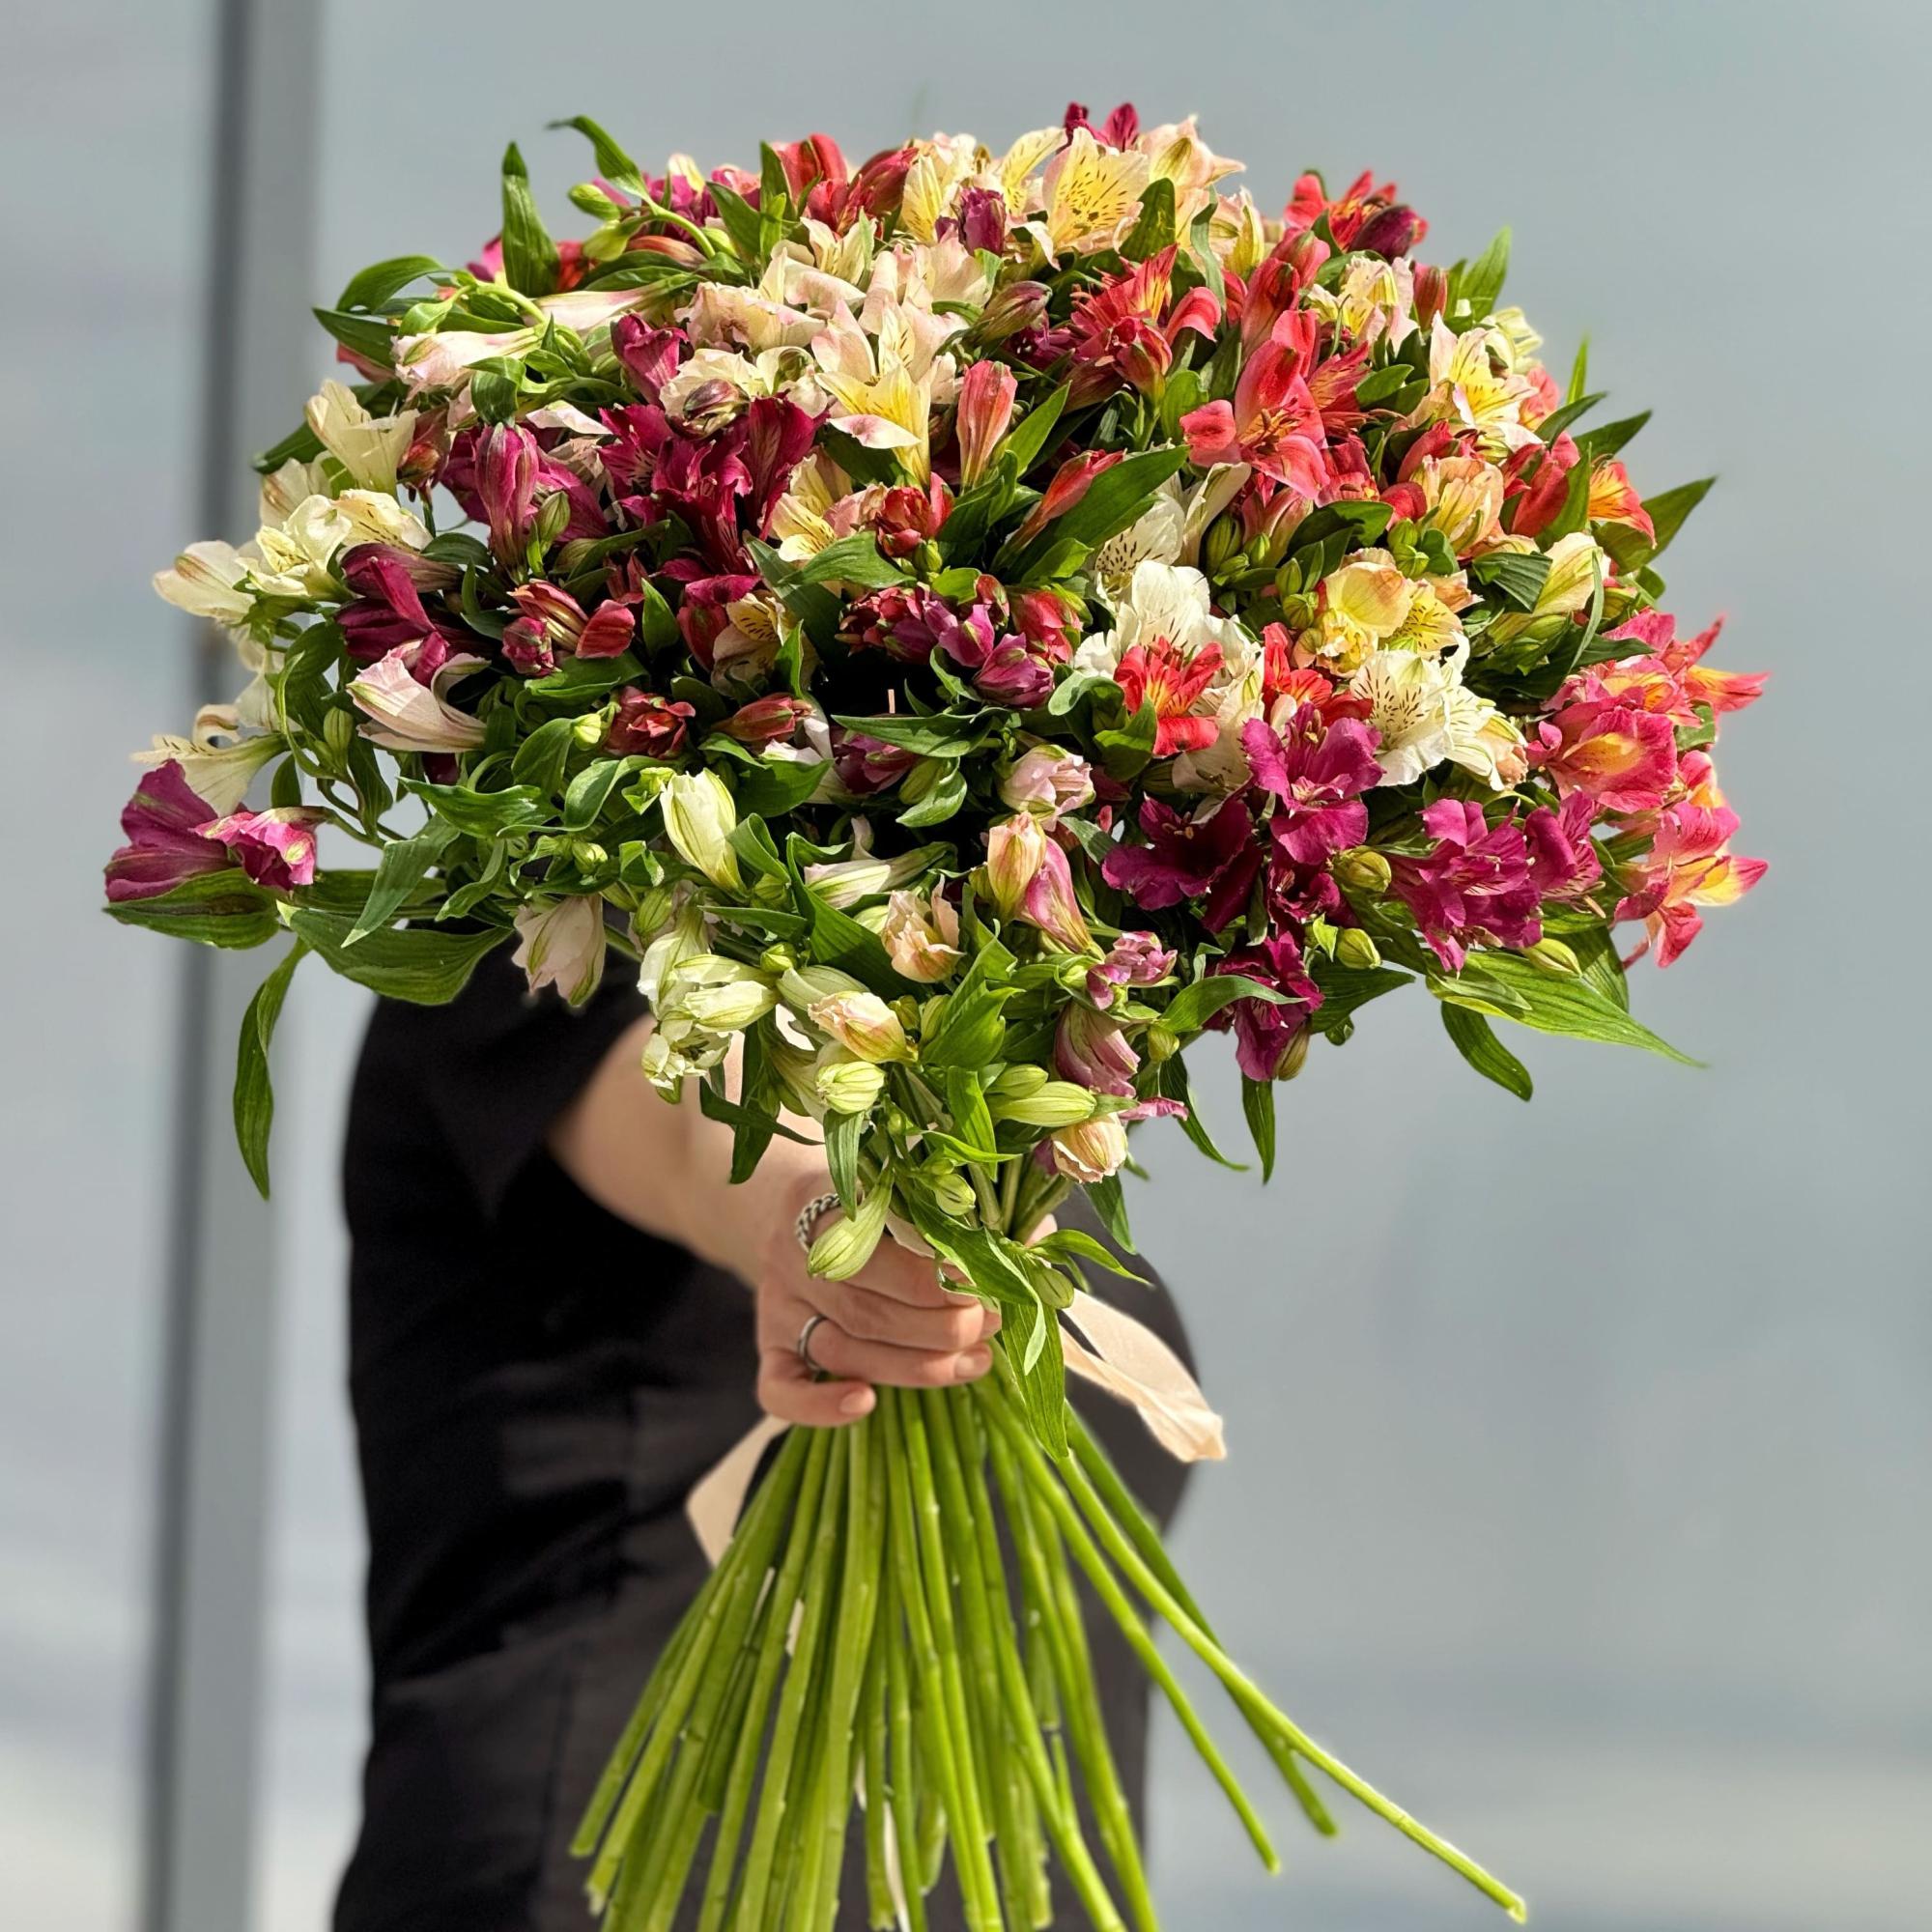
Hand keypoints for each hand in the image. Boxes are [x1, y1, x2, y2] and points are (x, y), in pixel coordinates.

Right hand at [743, 1168, 1002, 1428]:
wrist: (790, 1206)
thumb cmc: (869, 1194)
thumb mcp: (905, 1181)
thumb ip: (961, 1206)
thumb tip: (1033, 1241)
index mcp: (818, 1203)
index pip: (875, 1251)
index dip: (933, 1277)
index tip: (985, 1282)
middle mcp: (790, 1258)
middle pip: (865, 1310)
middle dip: (940, 1327)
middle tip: (991, 1322)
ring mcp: (777, 1306)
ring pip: (843, 1351)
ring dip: (916, 1366)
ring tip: (977, 1360)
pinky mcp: (770, 1346)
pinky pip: (779, 1389)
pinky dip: (817, 1406)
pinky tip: (865, 1404)